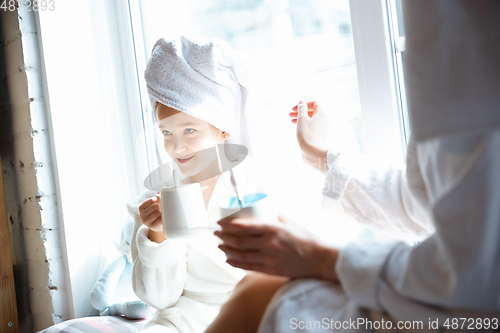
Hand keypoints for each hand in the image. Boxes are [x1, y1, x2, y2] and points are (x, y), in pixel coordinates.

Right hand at [138, 195, 165, 242]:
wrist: (157, 226)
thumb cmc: (156, 213)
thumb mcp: (154, 204)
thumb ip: (157, 196)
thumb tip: (163, 187)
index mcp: (141, 207)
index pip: (152, 200)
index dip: (158, 199)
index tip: (160, 201)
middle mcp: (142, 215)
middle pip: (155, 206)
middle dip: (161, 206)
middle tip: (162, 208)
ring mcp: (147, 222)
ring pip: (158, 212)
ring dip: (162, 212)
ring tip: (163, 213)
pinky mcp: (153, 227)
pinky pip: (161, 219)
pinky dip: (164, 218)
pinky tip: (163, 218)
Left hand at [214, 214, 339, 281]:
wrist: (320, 260)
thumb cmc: (309, 240)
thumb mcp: (293, 223)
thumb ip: (281, 217)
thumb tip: (273, 210)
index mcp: (274, 229)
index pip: (245, 226)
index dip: (229, 225)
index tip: (220, 222)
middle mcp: (269, 244)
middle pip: (239, 241)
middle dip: (224, 237)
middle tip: (216, 233)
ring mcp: (269, 258)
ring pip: (241, 255)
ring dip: (227, 250)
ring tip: (219, 246)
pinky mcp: (271, 269)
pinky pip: (249, 267)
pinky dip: (236, 263)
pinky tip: (228, 260)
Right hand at [290, 101, 328, 173]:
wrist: (312, 152)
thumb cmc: (307, 134)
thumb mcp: (302, 118)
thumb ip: (301, 108)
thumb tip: (302, 101)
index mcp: (322, 114)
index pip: (315, 103)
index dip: (304, 104)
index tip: (295, 108)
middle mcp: (324, 120)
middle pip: (312, 111)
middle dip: (301, 111)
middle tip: (290, 114)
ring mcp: (322, 129)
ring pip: (311, 120)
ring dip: (301, 118)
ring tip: (291, 121)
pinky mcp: (319, 136)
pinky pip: (312, 127)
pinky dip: (304, 125)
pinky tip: (297, 128)